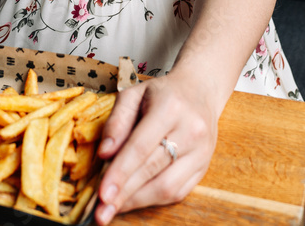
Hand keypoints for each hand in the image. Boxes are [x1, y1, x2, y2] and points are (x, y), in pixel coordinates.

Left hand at [94, 70, 221, 223]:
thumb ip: (116, 121)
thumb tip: (104, 153)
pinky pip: (177, 192)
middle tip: (101, 212)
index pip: (141, 146)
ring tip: (112, 209)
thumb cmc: (162, 93)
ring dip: (137, 201)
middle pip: (152, 170)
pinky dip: (152, 200)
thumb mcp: (133, 94)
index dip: (120, 172)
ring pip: (167, 186)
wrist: (200, 91)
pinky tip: (133, 201)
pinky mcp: (204, 167)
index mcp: (170, 108)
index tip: (101, 193)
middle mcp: (191, 131)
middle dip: (124, 194)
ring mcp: (201, 152)